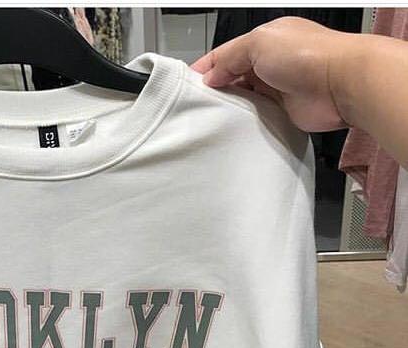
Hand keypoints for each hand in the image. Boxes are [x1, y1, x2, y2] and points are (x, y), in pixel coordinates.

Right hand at [191, 17, 359, 131]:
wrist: (340, 84)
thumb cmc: (306, 55)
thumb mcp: (258, 43)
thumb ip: (229, 57)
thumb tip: (211, 75)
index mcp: (266, 40)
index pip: (227, 53)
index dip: (206, 68)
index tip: (187, 86)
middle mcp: (271, 62)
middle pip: (233, 77)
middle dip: (216, 89)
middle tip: (197, 105)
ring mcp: (278, 87)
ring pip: (244, 98)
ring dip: (230, 106)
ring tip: (211, 118)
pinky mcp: (284, 111)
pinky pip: (257, 116)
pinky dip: (245, 121)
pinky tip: (233, 126)